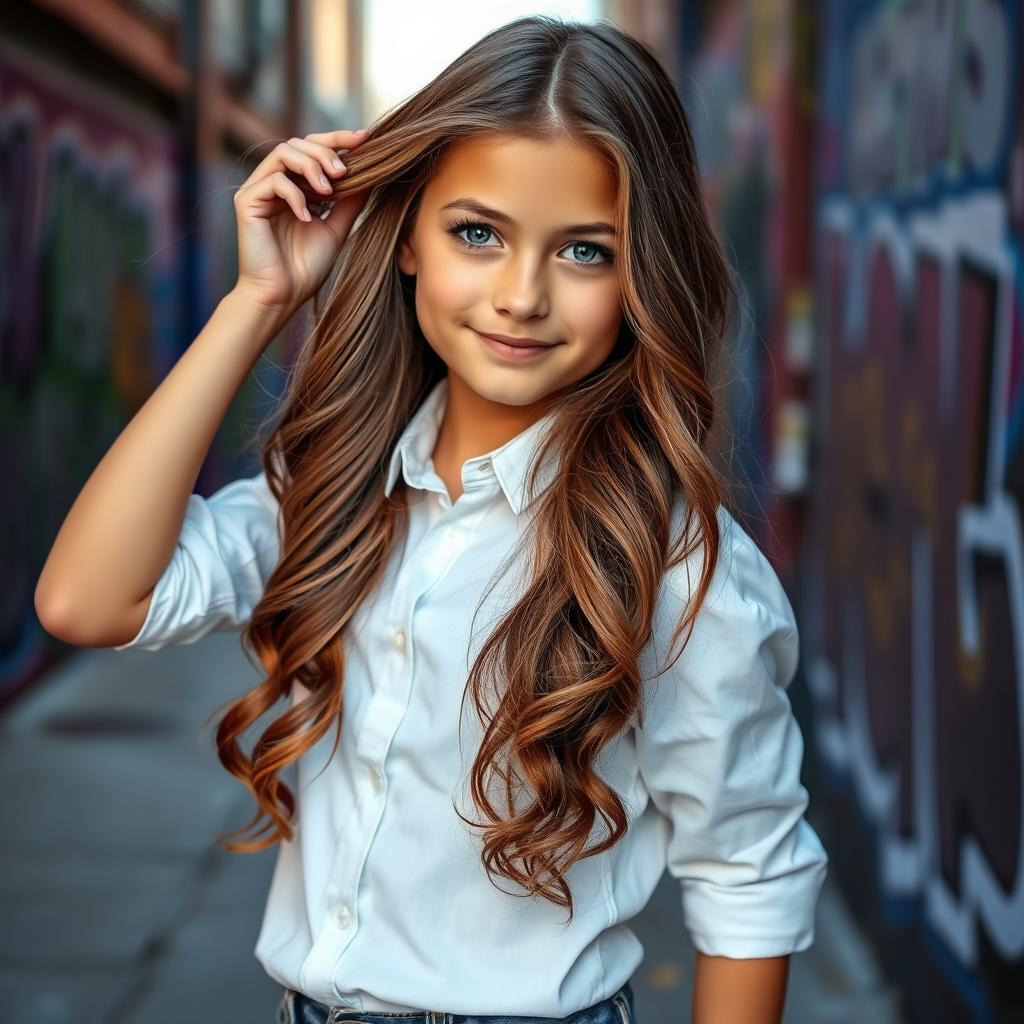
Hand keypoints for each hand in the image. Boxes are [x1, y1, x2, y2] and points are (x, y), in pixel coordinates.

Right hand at [230, 128, 371, 321]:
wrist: (282, 296)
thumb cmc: (306, 267)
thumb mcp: (336, 228)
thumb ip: (350, 201)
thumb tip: (372, 174)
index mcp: (296, 186)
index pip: (314, 149)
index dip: (338, 139)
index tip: (366, 138)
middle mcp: (275, 183)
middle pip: (298, 142)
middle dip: (325, 151)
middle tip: (344, 172)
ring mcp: (259, 190)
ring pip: (284, 152)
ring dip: (311, 165)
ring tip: (328, 191)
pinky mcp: (246, 201)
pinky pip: (273, 181)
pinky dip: (295, 195)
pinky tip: (307, 217)